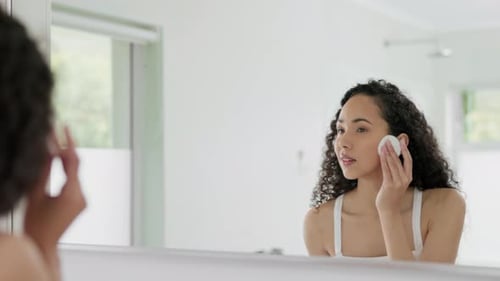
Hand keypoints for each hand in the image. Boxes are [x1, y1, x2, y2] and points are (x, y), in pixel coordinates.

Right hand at [24, 126, 85, 250]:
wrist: (43, 245)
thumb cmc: (35, 224)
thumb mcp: (35, 195)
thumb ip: (42, 171)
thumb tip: (46, 150)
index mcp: (72, 195)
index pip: (73, 162)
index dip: (68, 142)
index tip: (64, 127)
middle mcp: (82, 196)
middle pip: (75, 165)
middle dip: (64, 148)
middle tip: (53, 132)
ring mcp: (82, 199)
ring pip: (74, 172)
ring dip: (63, 159)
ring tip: (51, 143)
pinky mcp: (79, 201)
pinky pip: (73, 181)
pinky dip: (64, 170)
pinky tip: (56, 160)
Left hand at [375, 139, 412, 212]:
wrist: (389, 209)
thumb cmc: (391, 194)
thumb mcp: (396, 181)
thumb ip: (395, 171)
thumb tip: (391, 157)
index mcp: (408, 177)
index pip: (409, 161)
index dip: (405, 150)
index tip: (401, 141)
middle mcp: (405, 179)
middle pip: (399, 160)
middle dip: (394, 149)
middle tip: (389, 140)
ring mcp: (398, 182)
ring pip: (392, 164)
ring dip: (388, 153)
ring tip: (384, 144)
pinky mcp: (389, 185)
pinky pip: (386, 170)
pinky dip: (383, 161)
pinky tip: (381, 155)